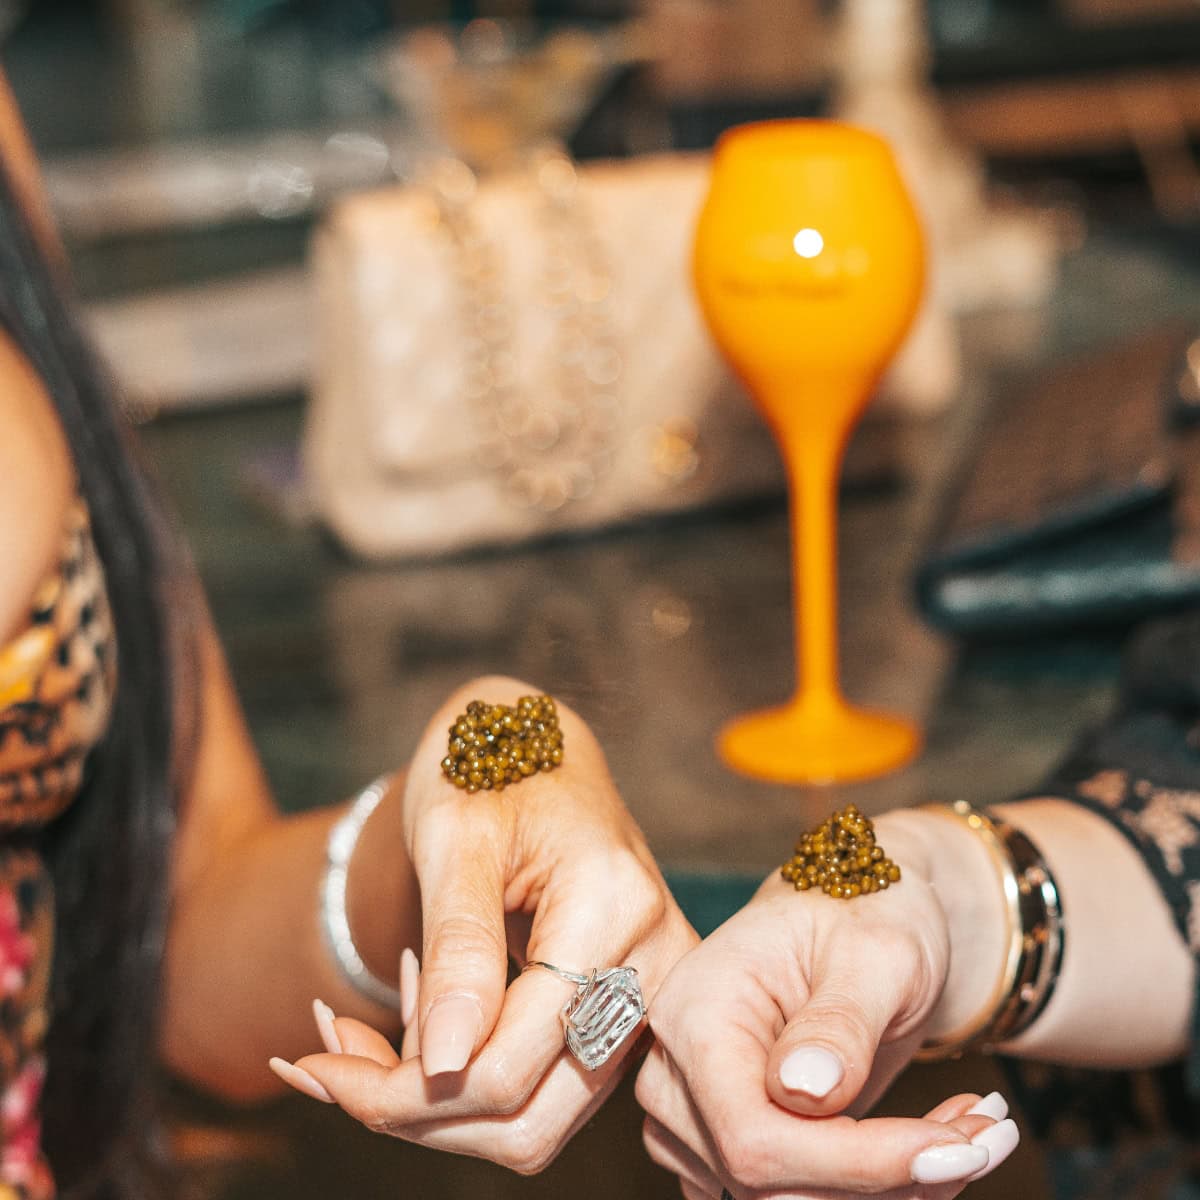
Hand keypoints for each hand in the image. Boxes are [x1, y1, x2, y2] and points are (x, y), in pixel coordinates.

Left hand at [272, 676, 697, 1172]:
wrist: (534, 745)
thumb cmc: (490, 771)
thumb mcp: (454, 840)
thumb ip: (459, 950)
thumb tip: (446, 1068)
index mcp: (615, 907)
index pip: (509, 1064)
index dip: (403, 1092)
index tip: (313, 1065)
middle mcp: (655, 964)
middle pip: (530, 1118)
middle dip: (415, 1112)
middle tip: (327, 1060)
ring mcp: (650, 993)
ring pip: (537, 1119)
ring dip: (437, 1103)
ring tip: (362, 1036)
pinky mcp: (627, 1009)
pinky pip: (546, 1086)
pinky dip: (467, 1078)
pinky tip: (415, 1026)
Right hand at [635, 821, 1018, 1197]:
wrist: (865, 913)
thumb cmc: (867, 911)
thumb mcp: (876, 950)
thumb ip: (840, 1021)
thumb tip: (801, 1092)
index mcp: (696, 1011)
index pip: (752, 1134)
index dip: (851, 1163)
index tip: (952, 1148)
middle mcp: (679, 1071)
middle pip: (766, 1183)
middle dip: (887, 1178)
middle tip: (986, 1135)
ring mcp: (697, 1114)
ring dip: (888, 1189)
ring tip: (967, 1133)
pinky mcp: (729, 1144)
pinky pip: (792, 1198)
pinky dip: (870, 1190)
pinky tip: (926, 1147)